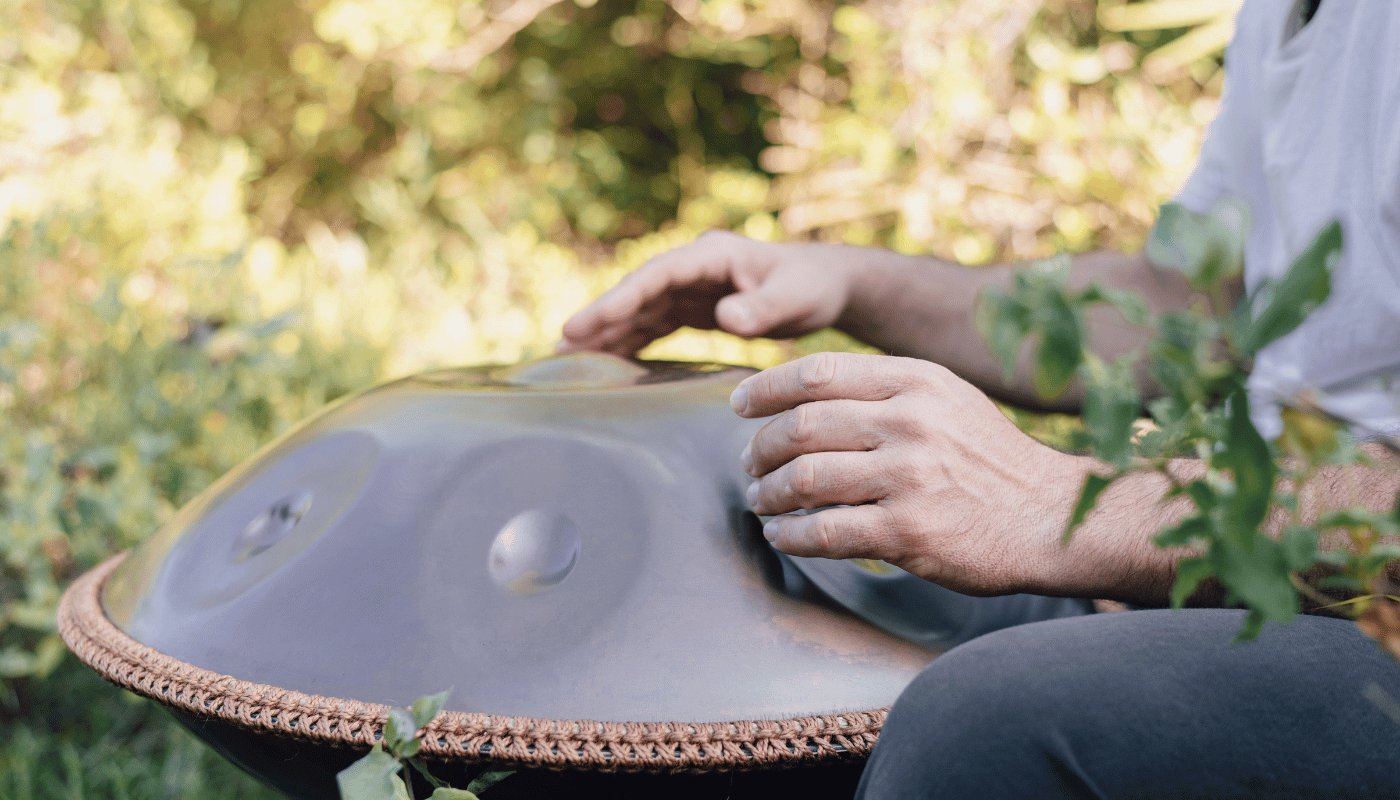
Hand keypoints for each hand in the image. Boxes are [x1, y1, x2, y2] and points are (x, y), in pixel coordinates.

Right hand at [559, 231, 854, 355]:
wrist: (828, 287)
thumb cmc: (813, 287)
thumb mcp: (795, 297)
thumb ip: (762, 308)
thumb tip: (726, 318)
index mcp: (710, 255)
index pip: (654, 277)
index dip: (618, 300)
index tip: (583, 324)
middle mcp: (694, 268)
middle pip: (637, 293)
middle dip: (600, 319)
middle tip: (561, 348)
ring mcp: (692, 288)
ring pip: (640, 310)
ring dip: (608, 333)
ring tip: (569, 359)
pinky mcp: (695, 309)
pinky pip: (655, 325)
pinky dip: (631, 342)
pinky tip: (609, 364)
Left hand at [735, 352, 1083, 595]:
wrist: (1051, 517)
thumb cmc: (990, 461)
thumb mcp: (948, 400)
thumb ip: (885, 391)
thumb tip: (804, 395)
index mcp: (916, 381)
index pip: (817, 373)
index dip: (766, 389)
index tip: (739, 405)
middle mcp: (910, 422)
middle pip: (801, 426)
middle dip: (760, 448)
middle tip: (749, 465)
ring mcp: (909, 476)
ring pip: (805, 479)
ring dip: (769, 493)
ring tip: (761, 501)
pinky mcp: (907, 531)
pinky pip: (824, 531)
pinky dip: (791, 535)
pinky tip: (783, 535)